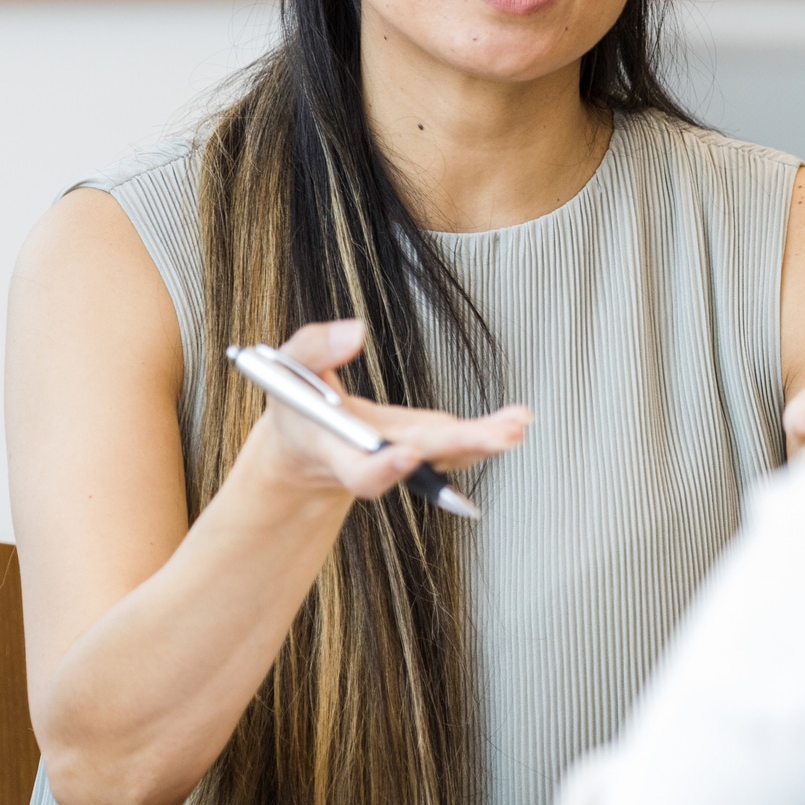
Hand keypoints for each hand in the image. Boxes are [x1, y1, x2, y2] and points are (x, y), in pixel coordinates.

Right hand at [244, 319, 529, 499]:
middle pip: (423, 461)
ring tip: (518, 424)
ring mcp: (408, 454)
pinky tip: (519, 421)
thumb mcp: (285, 371)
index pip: (360, 472)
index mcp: (336, 453)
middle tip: (499, 437)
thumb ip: (314, 348)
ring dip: (486, 441)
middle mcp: (379, 460)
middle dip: (461, 446)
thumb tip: (355, 332)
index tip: (406, 456)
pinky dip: (490, 432)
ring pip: (450, 454)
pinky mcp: (426, 444)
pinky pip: (460, 442)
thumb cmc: (298, 405)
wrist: (309, 443)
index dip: (382, 469)